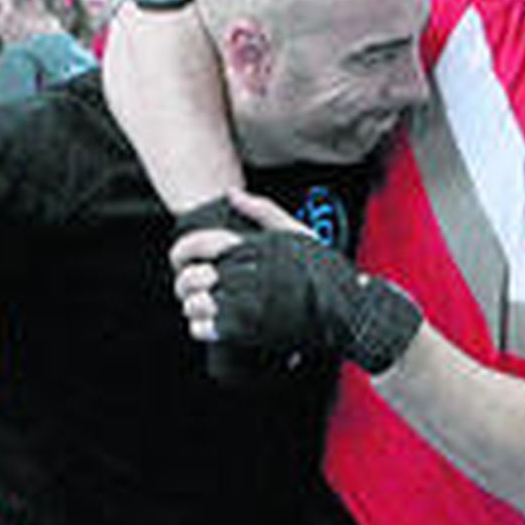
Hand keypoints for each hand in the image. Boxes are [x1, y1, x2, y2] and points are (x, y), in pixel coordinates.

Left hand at [171, 190, 420, 374]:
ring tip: (200, 307)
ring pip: (196, 304)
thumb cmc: (324, 269)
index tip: (179, 261)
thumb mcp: (296, 230)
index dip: (181, 252)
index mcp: (252, 246)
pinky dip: (200, 328)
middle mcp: (245, 273)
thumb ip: (262, 209)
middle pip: (193, 277)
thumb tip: (231, 194)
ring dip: (192, 306)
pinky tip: (207, 325)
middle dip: (184, 283)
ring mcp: (246, 303)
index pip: (199, 244)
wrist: (345, 310)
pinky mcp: (249, 330)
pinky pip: (207, 329)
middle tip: (188, 288)